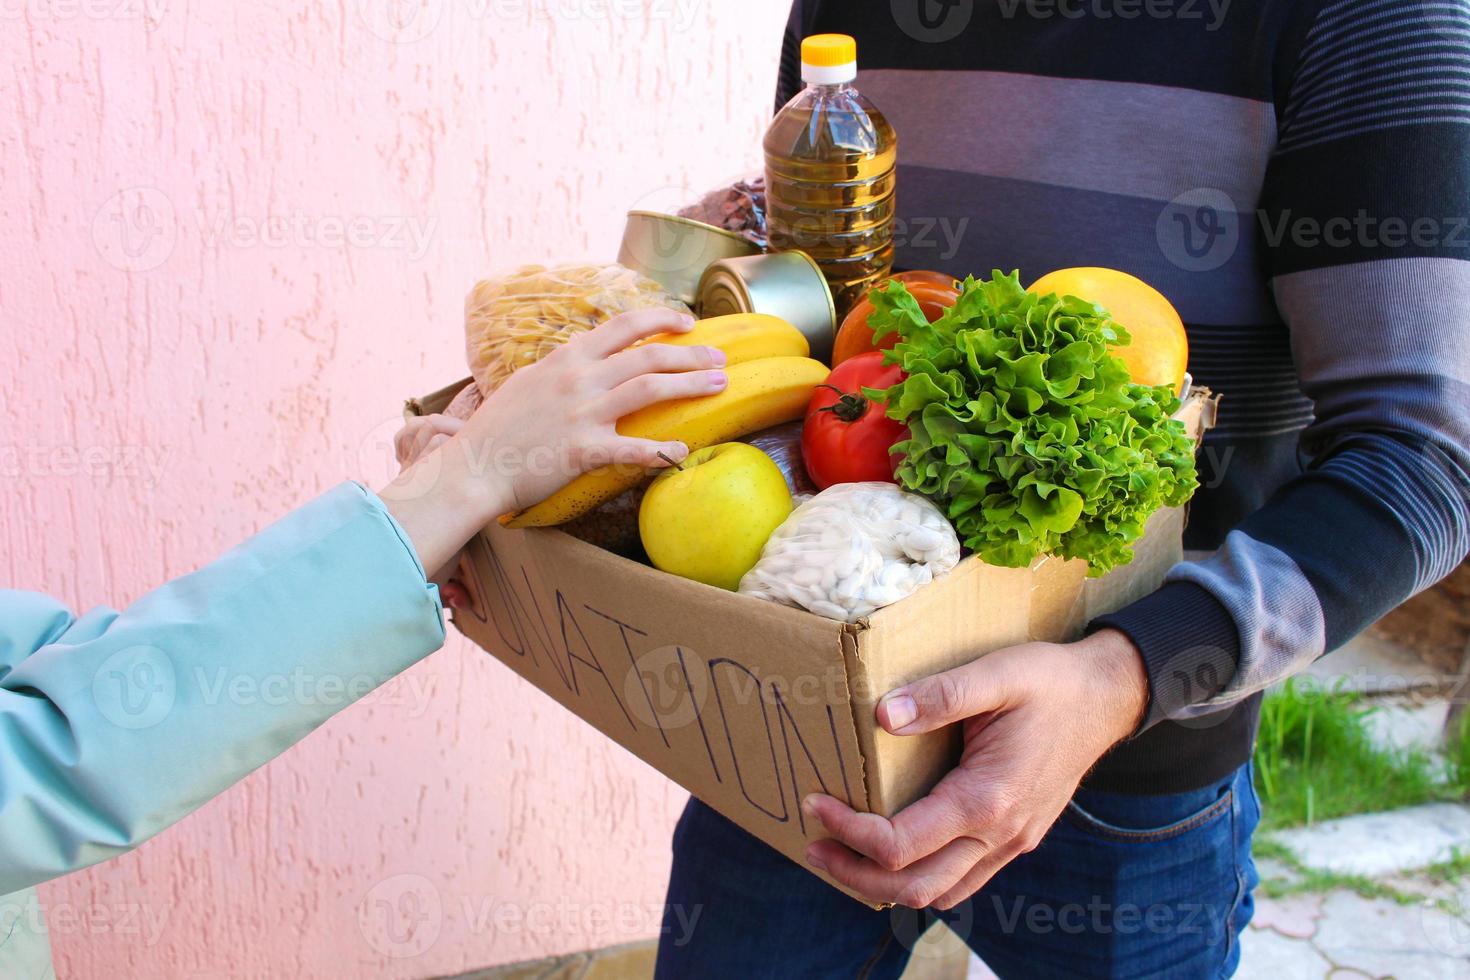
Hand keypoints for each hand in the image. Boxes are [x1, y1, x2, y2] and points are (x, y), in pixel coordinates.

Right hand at [380, 308, 723, 574]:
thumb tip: (586, 358)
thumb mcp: (529, 382)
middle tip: (720, 360)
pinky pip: (633, 449)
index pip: (624, 325)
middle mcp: (579, 378)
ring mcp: (582, 412)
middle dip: (691, 354)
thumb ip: (562, 368)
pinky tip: (683, 452)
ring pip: (650, 388)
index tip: (688, 323)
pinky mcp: (583, 450)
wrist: (472, 465)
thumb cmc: (498, 427)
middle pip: (649, 354)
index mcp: (567, 357)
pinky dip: (662, 451)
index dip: (661, 319)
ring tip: (719, 386)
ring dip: (691, 384)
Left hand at [802, 629, 1147, 908]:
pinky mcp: (1015, 838)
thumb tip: (883, 716)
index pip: (900, 844)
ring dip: (884, 884)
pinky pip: (961, 880)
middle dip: (854, 874)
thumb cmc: (1052, 683)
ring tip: (843, 853)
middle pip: (913, 888)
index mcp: (987, 799)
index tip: (816, 801)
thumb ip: (940, 695)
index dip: (848, 830)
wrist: (1108, 696)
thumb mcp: (996, 674)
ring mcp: (1011, 842)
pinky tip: (895, 849)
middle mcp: (999, 833)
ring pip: (938, 893)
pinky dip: (920, 876)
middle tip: (813, 844)